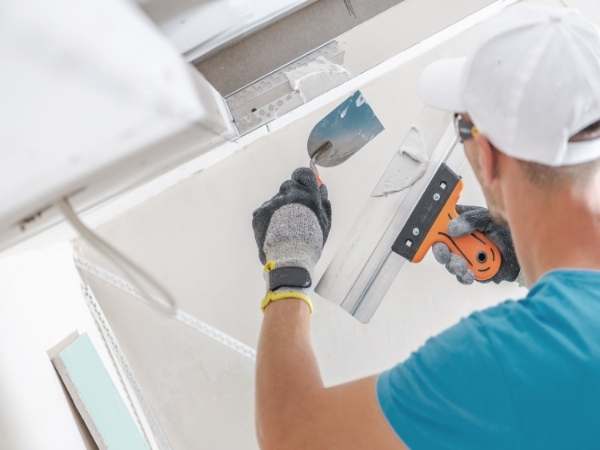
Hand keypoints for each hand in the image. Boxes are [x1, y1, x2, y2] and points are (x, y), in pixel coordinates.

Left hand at [252, 168, 331, 286]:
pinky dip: (268, 219)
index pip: (303, 174)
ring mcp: (272, 203)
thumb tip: (321, 186)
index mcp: (308, 196)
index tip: (301, 182)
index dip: (302, 178)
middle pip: (288, 185)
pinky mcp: (259, 212)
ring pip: (276, 200)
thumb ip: (323, 201)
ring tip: (284, 229)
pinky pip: (264, 211)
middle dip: (291, 195)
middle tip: (293, 212)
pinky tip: (274, 232)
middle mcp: (289, 195)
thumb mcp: (324, 222)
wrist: (288, 259)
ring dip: (279, 209)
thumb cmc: (310, 242)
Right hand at [432, 205, 519, 283]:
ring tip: (463, 267)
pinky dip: (465, 276)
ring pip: (451, 264)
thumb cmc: (506, 227)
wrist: (524, 247)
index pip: (439, 227)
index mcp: (459, 224)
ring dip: (455, 266)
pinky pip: (464, 276)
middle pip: (441, 249)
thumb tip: (452, 228)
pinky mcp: (474, 271)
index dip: (432, 233)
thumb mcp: (488, 217)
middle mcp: (459, 241)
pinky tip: (470, 275)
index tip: (435, 238)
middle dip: (442, 254)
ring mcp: (466, 257)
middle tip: (446, 255)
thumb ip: (471, 220)